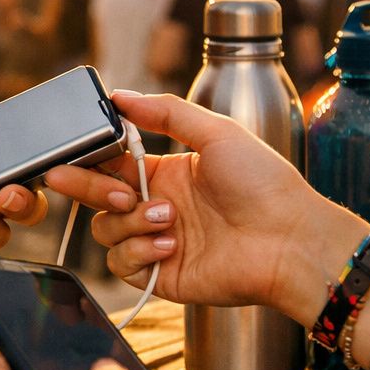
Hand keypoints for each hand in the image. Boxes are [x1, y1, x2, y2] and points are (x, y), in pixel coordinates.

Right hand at [45, 92, 366, 322]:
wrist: (290, 240)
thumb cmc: (265, 185)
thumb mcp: (218, 133)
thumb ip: (166, 111)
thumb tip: (120, 96)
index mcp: (165, 171)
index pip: (109, 161)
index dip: (90, 157)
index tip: (80, 152)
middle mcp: (155, 205)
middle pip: (94, 196)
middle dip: (88, 189)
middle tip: (118, 192)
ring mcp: (156, 240)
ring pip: (104, 229)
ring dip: (130, 222)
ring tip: (170, 219)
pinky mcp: (159, 274)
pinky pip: (120, 263)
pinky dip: (138, 252)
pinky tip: (170, 245)